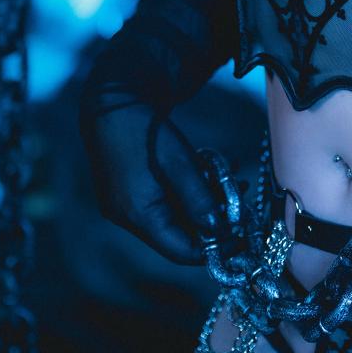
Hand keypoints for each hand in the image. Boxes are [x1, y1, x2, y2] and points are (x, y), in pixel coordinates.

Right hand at [80, 90, 223, 264]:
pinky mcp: (127, 191)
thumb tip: (218, 230)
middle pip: (177, 234)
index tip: (239, 238)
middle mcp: (127, 216)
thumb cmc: (144, 128)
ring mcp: (125, 205)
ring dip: (202, 203)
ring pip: (172, 216)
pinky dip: (187, 193)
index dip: (212, 248)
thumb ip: (198, 198)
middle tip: (240, 205)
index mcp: (137, 214)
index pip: (179, 251)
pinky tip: (210, 173)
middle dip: (211, 221)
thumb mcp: (178, 161)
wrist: (111, 101)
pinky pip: (162, 202)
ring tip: (232, 184)